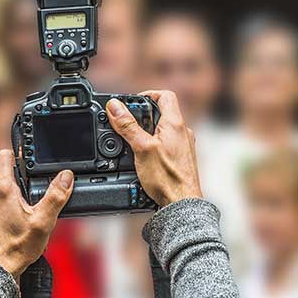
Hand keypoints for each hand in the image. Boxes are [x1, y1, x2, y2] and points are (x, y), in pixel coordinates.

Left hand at [0, 149, 73, 276]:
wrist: (1, 266)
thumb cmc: (17, 246)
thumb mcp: (43, 220)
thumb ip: (56, 196)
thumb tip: (66, 176)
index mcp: (4, 188)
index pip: (6, 154)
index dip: (21, 150)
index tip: (35, 152)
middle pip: (13, 169)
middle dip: (29, 174)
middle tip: (46, 185)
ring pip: (13, 184)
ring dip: (26, 190)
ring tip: (39, 204)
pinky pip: (11, 197)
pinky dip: (22, 200)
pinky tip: (32, 214)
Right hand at [106, 90, 202, 206]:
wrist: (181, 203)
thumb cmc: (167, 178)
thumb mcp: (141, 148)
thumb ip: (128, 126)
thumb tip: (114, 106)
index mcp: (175, 124)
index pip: (165, 95)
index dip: (147, 94)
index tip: (133, 103)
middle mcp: (183, 132)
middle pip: (162, 112)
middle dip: (142, 116)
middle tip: (128, 125)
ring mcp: (183, 146)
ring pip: (163, 130)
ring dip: (146, 132)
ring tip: (133, 143)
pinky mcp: (180, 159)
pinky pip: (166, 144)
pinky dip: (152, 146)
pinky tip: (143, 158)